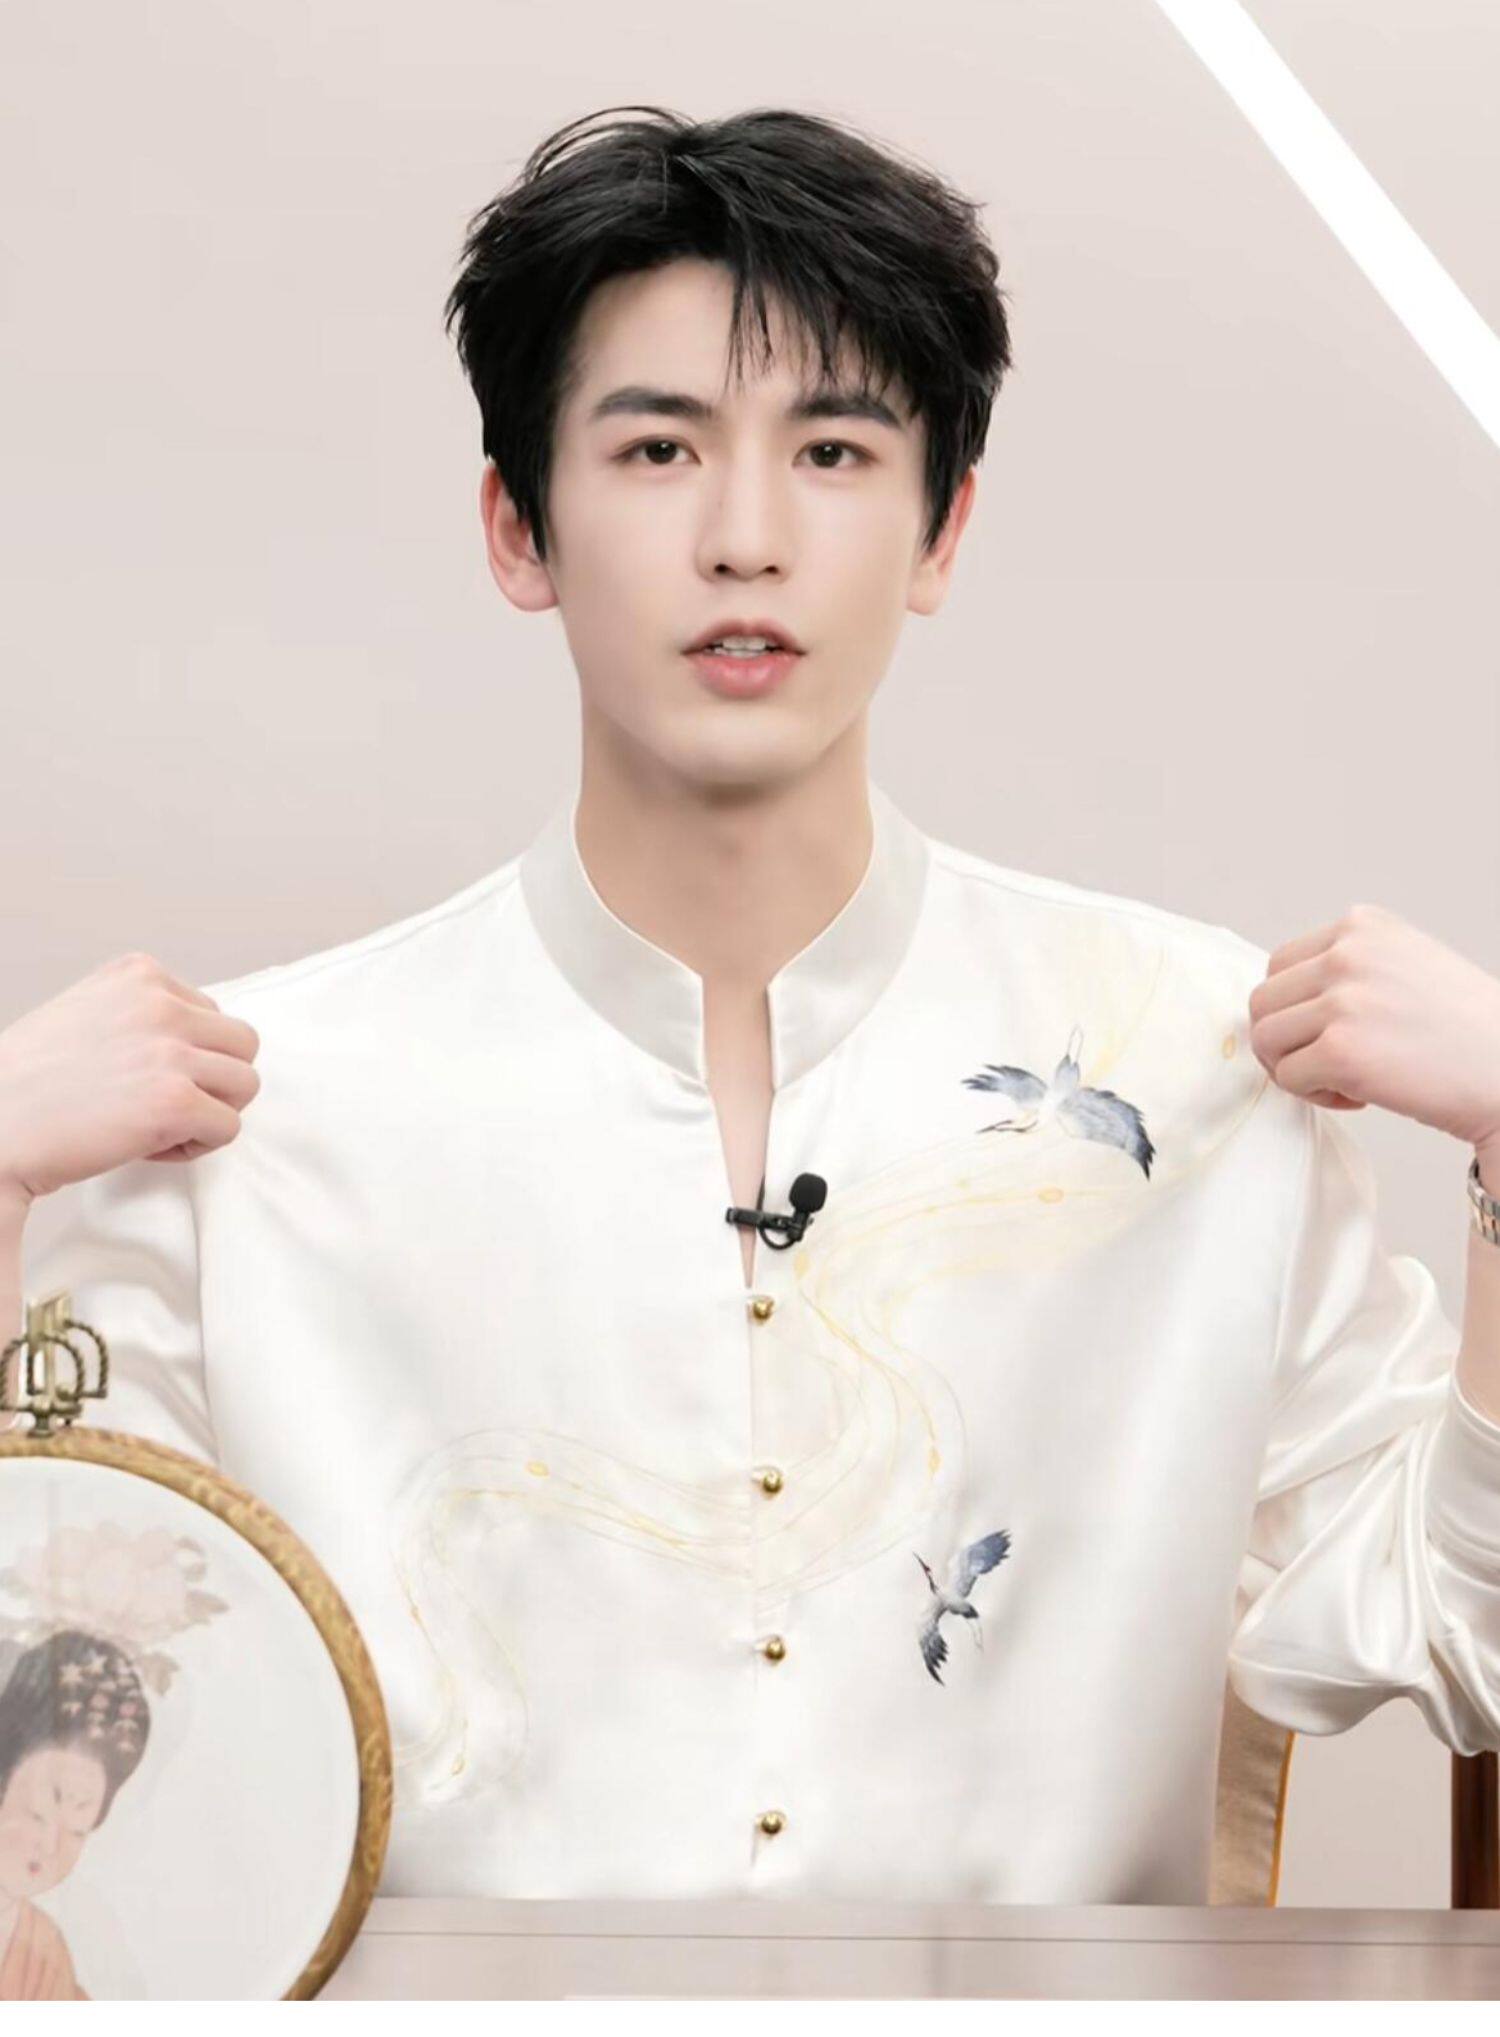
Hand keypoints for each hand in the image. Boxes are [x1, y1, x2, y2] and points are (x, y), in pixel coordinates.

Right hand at [0, 952, 260, 1210]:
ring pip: (245, 1084)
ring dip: (209, 1112)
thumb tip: (200, 1040)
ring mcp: (170, 1051)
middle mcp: (160, 1003)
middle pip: (242, 1045)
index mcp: (140, 973)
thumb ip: (143, 1014)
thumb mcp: (87, 1012)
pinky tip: (149, 1147)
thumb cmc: (28, 1083)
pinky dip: (197, 1147)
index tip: (140, 1078)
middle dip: (211, 1081)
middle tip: (162, 1106)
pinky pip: (229, 1127)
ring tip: (156, 1126)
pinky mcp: (175, 1101)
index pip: (210, 1015)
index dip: (185, 1057)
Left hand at [1247, 903, 1499, 1156]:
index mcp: (1362, 925)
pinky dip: (1316, 1096)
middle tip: (1334, 1063)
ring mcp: (1343, 1000)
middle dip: (1289, 1040)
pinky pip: (1288, 1077)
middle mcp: (1348, 953)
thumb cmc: (1463, 1031)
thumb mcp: (1406, 964)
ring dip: (1297, 1068)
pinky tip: (1361, 1096)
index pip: (1280, 965)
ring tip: (1345, 1079)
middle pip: (1264, 1002)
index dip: (1298, 1008)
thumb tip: (1281, 996)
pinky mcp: (1340, 1050)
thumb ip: (1348, 966)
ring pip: (1266, 1040)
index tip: (1339, 1030)